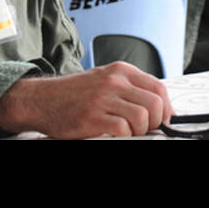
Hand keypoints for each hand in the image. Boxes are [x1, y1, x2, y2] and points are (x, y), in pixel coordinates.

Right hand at [0, 62, 175, 137]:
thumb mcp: (105, 81)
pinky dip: (124, 136)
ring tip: (129, 132)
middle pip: (155, 103)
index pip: (159, 88)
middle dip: (156, 122)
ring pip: (143, 117)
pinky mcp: (92, 117)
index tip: (165, 120)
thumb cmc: (75, 93)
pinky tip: (115, 135)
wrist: (42, 100)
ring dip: (140, 130)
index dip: (167, 108)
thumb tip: (160, 106)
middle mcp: (114, 82)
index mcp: (121, 71)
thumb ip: (130, 89)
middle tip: (147, 130)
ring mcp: (102, 98)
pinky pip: (123, 129)